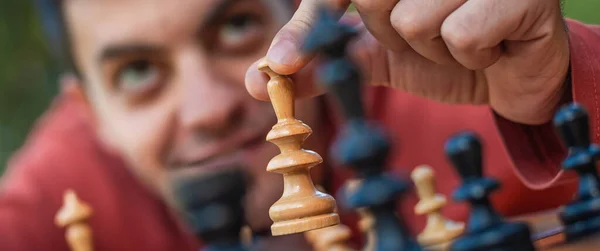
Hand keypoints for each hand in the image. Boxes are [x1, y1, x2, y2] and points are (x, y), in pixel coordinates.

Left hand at [245, 0, 569, 124]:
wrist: (509, 77)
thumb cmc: (441, 56)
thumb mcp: (375, 57)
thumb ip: (323, 62)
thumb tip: (262, 80)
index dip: (310, 25)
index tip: (282, 64)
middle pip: (372, 2)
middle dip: (392, 37)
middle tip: (427, 39)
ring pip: (415, 21)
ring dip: (435, 52)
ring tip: (463, 43)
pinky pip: (460, 34)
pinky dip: (471, 56)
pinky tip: (492, 47)